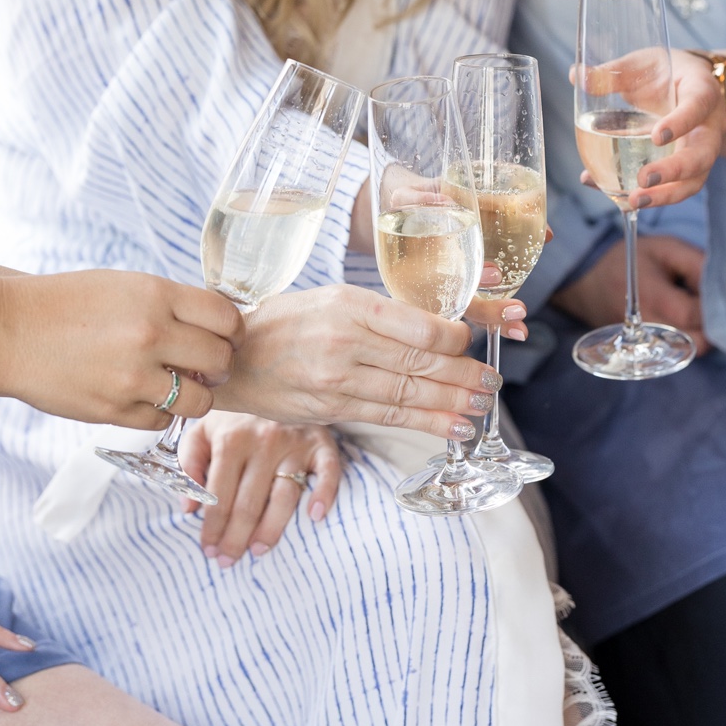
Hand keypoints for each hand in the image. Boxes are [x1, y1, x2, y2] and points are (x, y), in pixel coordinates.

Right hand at [0, 270, 243, 426]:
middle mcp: (151, 335)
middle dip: (220, 365)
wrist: (12, 331)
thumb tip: (219, 328)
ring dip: (196, 394)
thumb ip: (173, 305)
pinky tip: (145, 397)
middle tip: (208, 365)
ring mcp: (133, 377)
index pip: (226, 317)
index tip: (229, 337)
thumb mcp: (128, 286)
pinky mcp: (114, 411)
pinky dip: (160, 412)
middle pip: (220, 360)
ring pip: (200, 400)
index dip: (234, 331)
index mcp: (157, 296)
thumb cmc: (71, 304)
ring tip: (179, 384)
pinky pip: (163, 421)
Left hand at [179, 413, 344, 566]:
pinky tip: (316, 516)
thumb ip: (188, 464)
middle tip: (228, 561)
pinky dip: (325, 493)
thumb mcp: (202, 430)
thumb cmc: (235, 415)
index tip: (208, 550)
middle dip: (236, 538)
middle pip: (249, 503)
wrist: (272, 378)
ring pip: (284, 497)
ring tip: (258, 551)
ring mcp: (295, 442)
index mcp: (231, 438)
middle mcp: (263, 440)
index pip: (219, 496)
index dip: (211, 528)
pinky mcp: (321, 442)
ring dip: (271, 530)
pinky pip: (328, 470)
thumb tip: (188, 508)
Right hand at [213, 281, 502, 439]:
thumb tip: (436, 328)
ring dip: (450, 404)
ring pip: (407, 393)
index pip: (416, 325)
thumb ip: (380, 313)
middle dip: (462, 375)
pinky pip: (386, 416)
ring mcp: (337, 379)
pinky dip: (424, 423)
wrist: (234, 357)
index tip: (471, 341)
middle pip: (418, 362)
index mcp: (351, 304)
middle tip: (492, 382)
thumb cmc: (288, 320)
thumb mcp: (334, 298)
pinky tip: (451, 426)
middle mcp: (345, 341)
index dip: (453, 338)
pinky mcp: (331, 408)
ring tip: (480, 407)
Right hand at [553, 235, 709, 352]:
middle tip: (714, 302)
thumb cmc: (630, 260)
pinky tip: (689, 321)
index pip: (694, 314)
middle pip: (696, 342)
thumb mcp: (664, 248)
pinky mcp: (645, 352)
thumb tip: (725, 283)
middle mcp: (647, 328)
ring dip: (703, 334)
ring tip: (699, 309)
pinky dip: (690, 340)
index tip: (722, 290)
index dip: (715, 305)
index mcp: (652, 297)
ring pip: (689, 352)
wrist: (588, 281)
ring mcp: (644, 344)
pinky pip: (677, 354)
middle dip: (714, 325)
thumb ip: (696, 264)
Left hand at [574, 49, 724, 209]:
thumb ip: (613, 73)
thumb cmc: (664, 72)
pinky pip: (674, 187)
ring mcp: (702, 151)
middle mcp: (709, 126)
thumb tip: (577, 76)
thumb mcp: (642, 64)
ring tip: (634, 202)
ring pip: (694, 180)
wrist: (686, 85)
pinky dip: (648, 195)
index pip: (697, 107)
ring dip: (666, 195)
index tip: (656, 136)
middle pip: (702, 155)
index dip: (680, 123)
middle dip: (674, 172)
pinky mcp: (688, 169)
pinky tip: (615, 196)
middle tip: (643, 180)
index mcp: (702, 91)